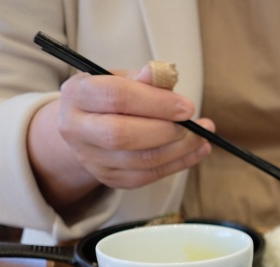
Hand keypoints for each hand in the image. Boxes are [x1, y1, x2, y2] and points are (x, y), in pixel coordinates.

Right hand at [55, 64, 213, 188]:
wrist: (89, 129)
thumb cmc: (110, 98)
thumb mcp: (121, 78)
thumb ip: (143, 79)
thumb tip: (164, 75)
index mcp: (77, 94)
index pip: (115, 96)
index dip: (156, 102)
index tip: (188, 107)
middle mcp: (76, 129)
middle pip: (122, 135)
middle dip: (166, 131)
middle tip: (195, 125)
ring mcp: (91, 158)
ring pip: (140, 160)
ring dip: (180, 150)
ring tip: (202, 137)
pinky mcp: (110, 178)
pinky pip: (150, 175)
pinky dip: (179, 163)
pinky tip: (197, 151)